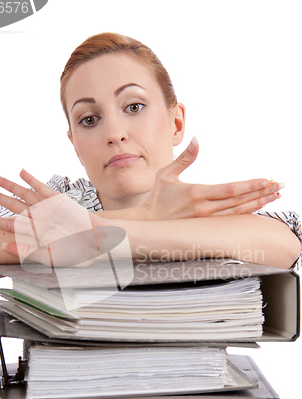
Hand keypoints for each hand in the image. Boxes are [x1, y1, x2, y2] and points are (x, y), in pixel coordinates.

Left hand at [0, 171, 113, 266]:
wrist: (98, 242)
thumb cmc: (78, 253)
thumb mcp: (50, 258)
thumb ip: (26, 252)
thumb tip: (3, 245)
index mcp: (35, 233)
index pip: (10, 224)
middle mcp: (39, 219)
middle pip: (13, 206)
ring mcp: (48, 208)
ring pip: (25, 195)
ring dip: (12, 186)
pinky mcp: (59, 200)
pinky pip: (42, 188)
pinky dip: (31, 180)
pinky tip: (22, 173)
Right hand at [139, 137, 282, 220]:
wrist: (149, 223)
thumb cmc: (157, 198)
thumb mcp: (167, 174)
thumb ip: (185, 158)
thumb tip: (197, 140)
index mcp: (197, 193)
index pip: (230, 190)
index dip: (250, 185)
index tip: (266, 180)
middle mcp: (205, 209)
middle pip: (239, 201)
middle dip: (262, 193)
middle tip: (281, 187)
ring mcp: (206, 220)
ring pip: (238, 212)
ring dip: (258, 203)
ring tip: (275, 196)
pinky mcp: (206, 226)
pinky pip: (231, 220)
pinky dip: (247, 212)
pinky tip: (257, 207)